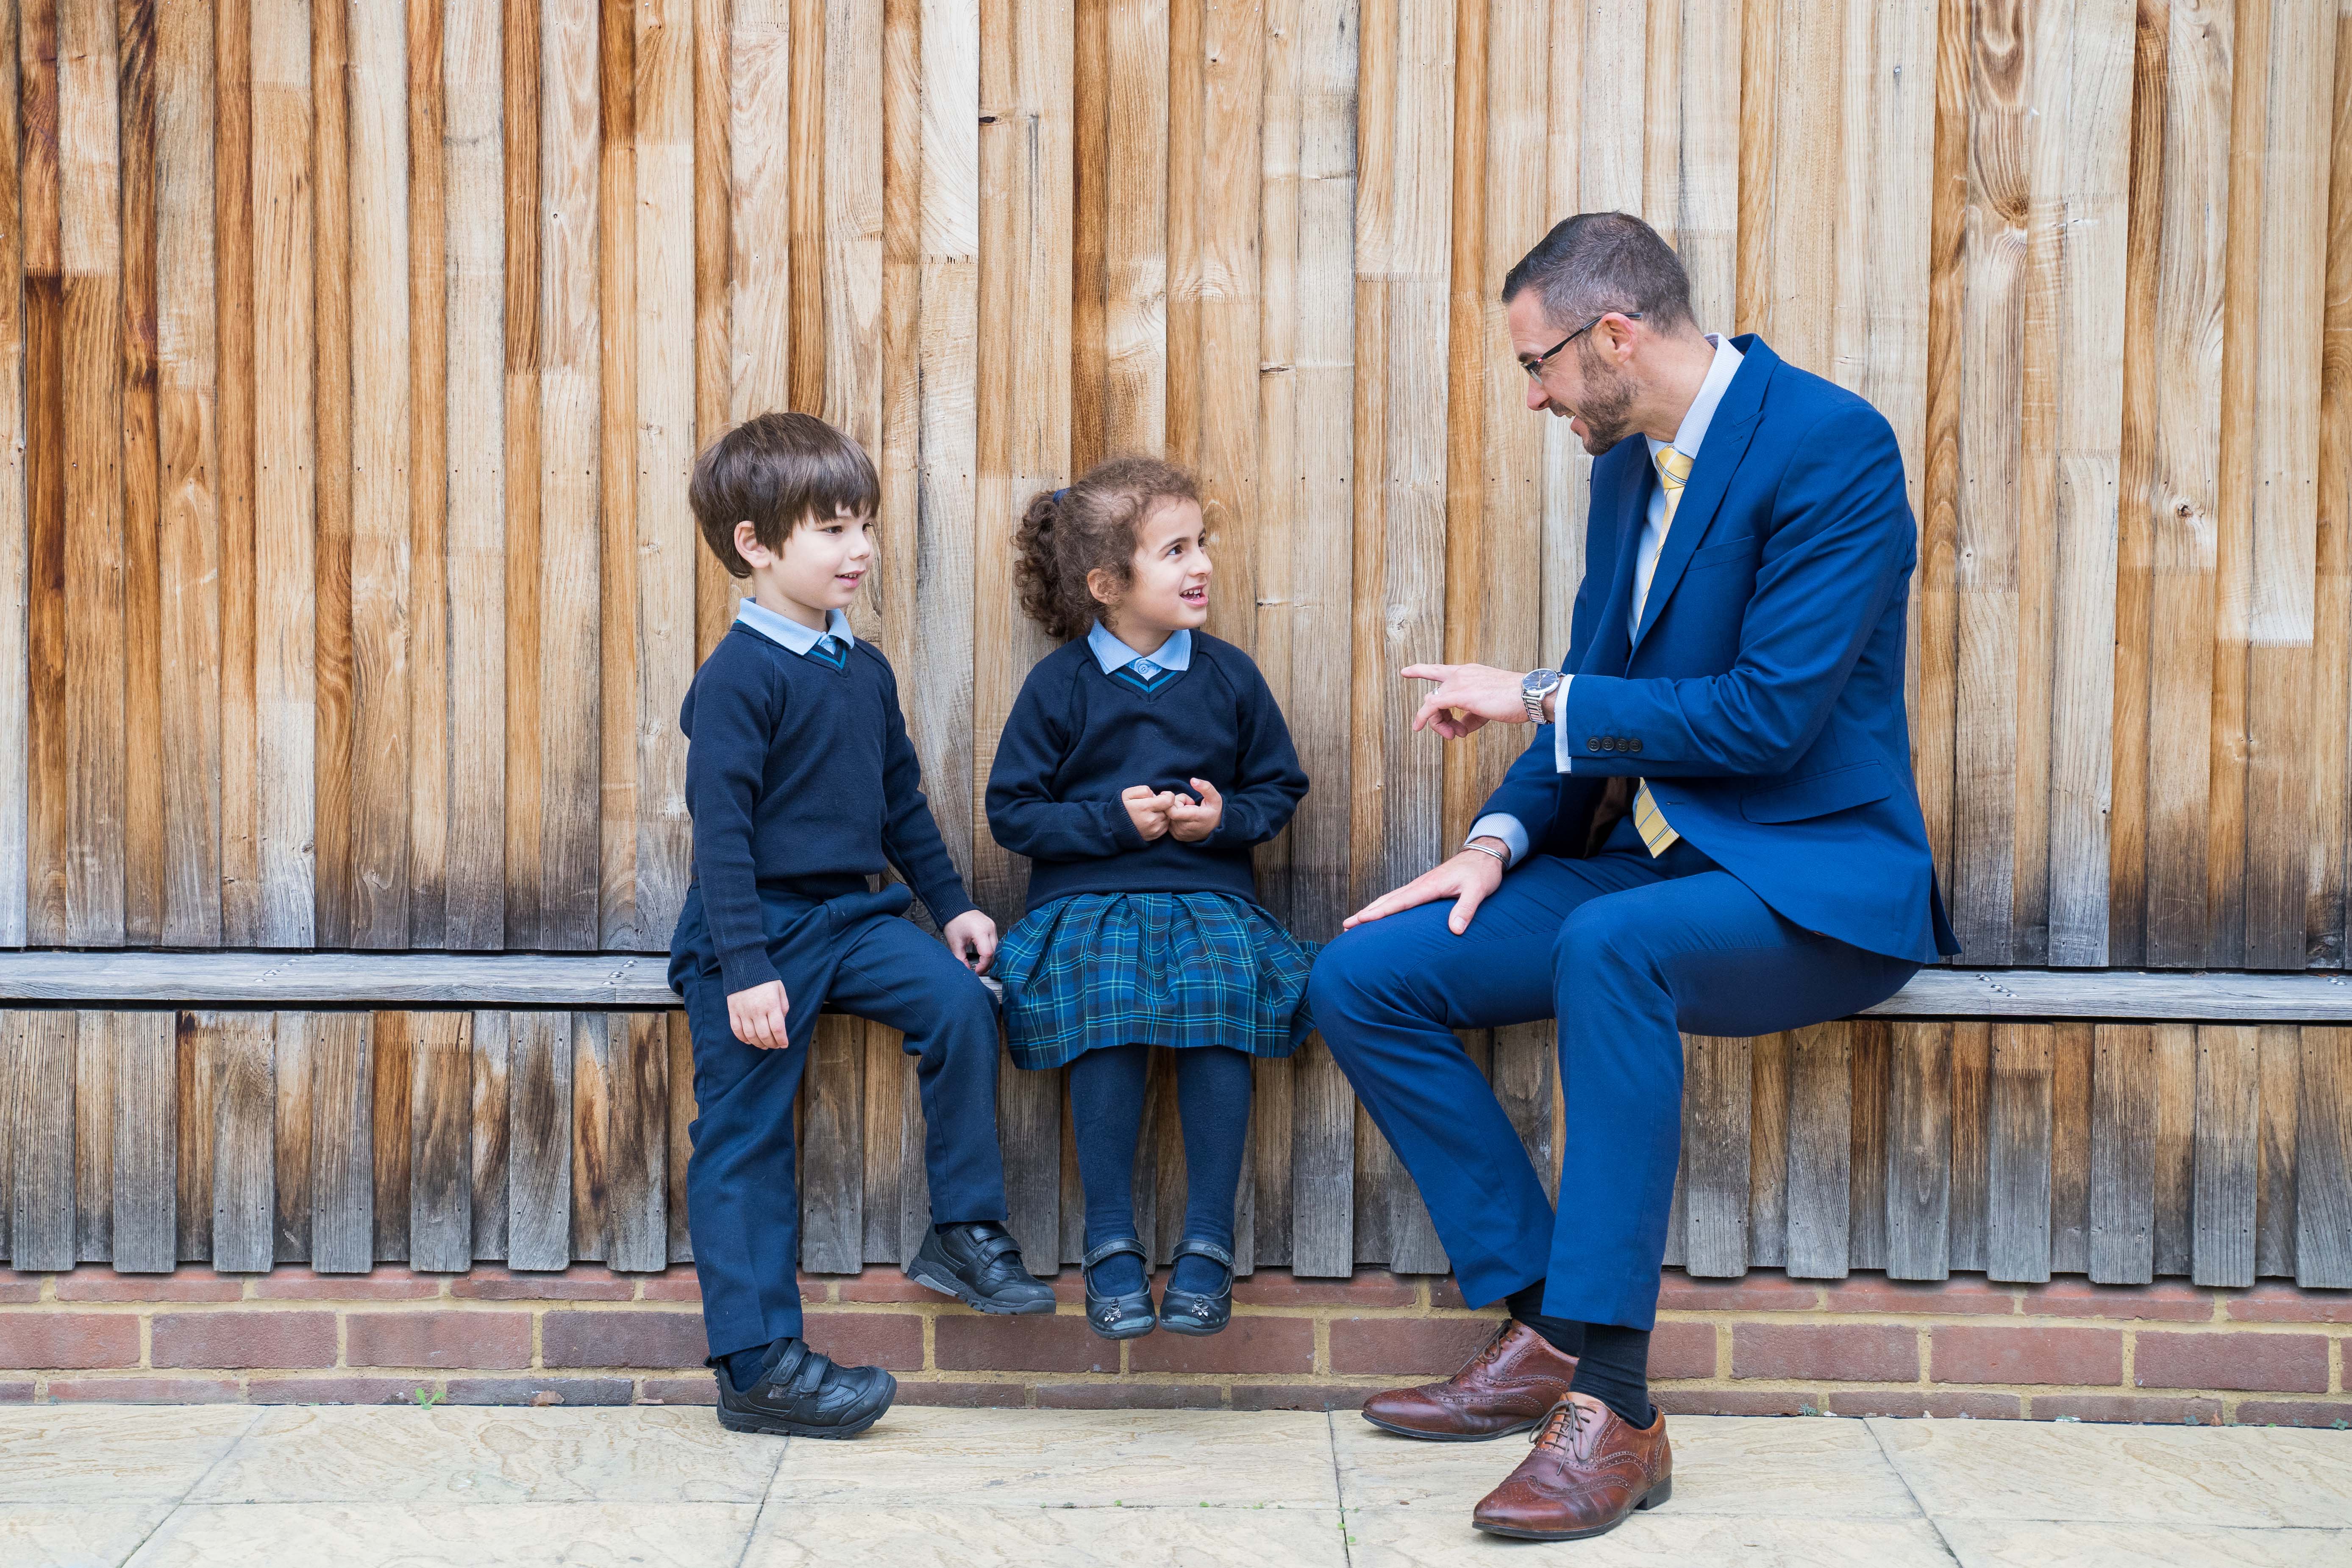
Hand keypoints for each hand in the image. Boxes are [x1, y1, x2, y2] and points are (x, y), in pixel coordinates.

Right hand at [727, 980, 790, 1049]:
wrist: (745, 966)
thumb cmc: (766, 978)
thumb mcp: (780, 990)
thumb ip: (783, 1007)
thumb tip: (781, 1023)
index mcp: (771, 1004)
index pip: (778, 1029)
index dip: (782, 1040)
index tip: (784, 1044)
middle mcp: (757, 1010)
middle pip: (764, 1035)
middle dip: (772, 1044)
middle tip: (775, 1045)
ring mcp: (743, 1011)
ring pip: (751, 1035)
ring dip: (758, 1044)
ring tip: (764, 1045)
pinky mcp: (733, 1011)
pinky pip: (736, 1030)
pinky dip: (743, 1039)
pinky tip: (749, 1041)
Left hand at [942, 909, 998, 973]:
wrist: (955, 908)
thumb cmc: (954, 921)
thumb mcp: (956, 943)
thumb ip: (961, 959)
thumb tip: (966, 969)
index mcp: (981, 931)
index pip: (987, 954)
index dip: (982, 966)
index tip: (975, 971)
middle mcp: (990, 928)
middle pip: (994, 952)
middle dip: (986, 964)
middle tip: (977, 969)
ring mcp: (992, 926)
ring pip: (996, 948)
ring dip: (989, 957)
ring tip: (979, 963)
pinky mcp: (992, 926)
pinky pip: (995, 942)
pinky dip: (989, 950)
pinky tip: (982, 954)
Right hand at [1122, 785, 1176, 841]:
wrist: (1115, 828)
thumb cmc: (1123, 808)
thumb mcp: (1128, 793)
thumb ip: (1144, 790)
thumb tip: (1155, 795)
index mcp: (1145, 807)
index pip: (1169, 800)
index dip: (1168, 795)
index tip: (1162, 795)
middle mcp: (1152, 820)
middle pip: (1169, 809)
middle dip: (1163, 805)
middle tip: (1152, 805)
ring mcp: (1154, 829)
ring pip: (1168, 818)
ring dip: (1163, 813)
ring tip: (1151, 812)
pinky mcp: (1155, 835)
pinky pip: (1165, 826)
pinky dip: (1161, 821)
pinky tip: (1152, 819)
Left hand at [1167, 778, 1224, 842]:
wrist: (1216, 830)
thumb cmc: (1214, 812)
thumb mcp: (1215, 798)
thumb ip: (1205, 787)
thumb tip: (1192, 780)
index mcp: (1194, 817)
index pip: (1172, 812)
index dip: (1172, 802)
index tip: (1181, 798)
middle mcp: (1185, 828)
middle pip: (1169, 811)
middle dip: (1176, 803)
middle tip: (1188, 803)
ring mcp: (1180, 833)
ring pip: (1168, 816)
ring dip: (1175, 810)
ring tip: (1187, 811)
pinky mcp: (1177, 836)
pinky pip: (1168, 822)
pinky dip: (1174, 818)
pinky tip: (1184, 818)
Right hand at [1341, 845, 1506, 934]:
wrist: (1484, 853)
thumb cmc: (1482, 872)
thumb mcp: (1478, 891)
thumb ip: (1466, 910)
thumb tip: (1454, 930)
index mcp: (1429, 886)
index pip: (1400, 902)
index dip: (1379, 912)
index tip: (1360, 921)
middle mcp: (1420, 884)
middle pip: (1387, 900)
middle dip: (1365, 913)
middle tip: (1345, 926)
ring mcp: (1420, 885)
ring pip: (1390, 899)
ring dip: (1371, 910)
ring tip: (1353, 922)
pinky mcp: (1424, 887)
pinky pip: (1398, 898)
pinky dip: (1384, 906)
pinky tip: (1378, 913)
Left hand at [1401, 662, 1537, 738]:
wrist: (1528, 696)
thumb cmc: (1514, 702)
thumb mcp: (1489, 707)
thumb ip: (1471, 716)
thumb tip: (1459, 728)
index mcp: (1469, 672)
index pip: (1440, 670)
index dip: (1421, 670)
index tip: (1406, 671)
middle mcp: (1461, 673)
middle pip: (1434, 694)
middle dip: (1437, 717)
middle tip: (1452, 734)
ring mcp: (1459, 681)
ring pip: (1432, 702)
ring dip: (1439, 724)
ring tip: (1456, 734)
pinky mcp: (1459, 694)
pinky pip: (1431, 706)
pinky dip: (1424, 718)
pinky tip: (1418, 727)